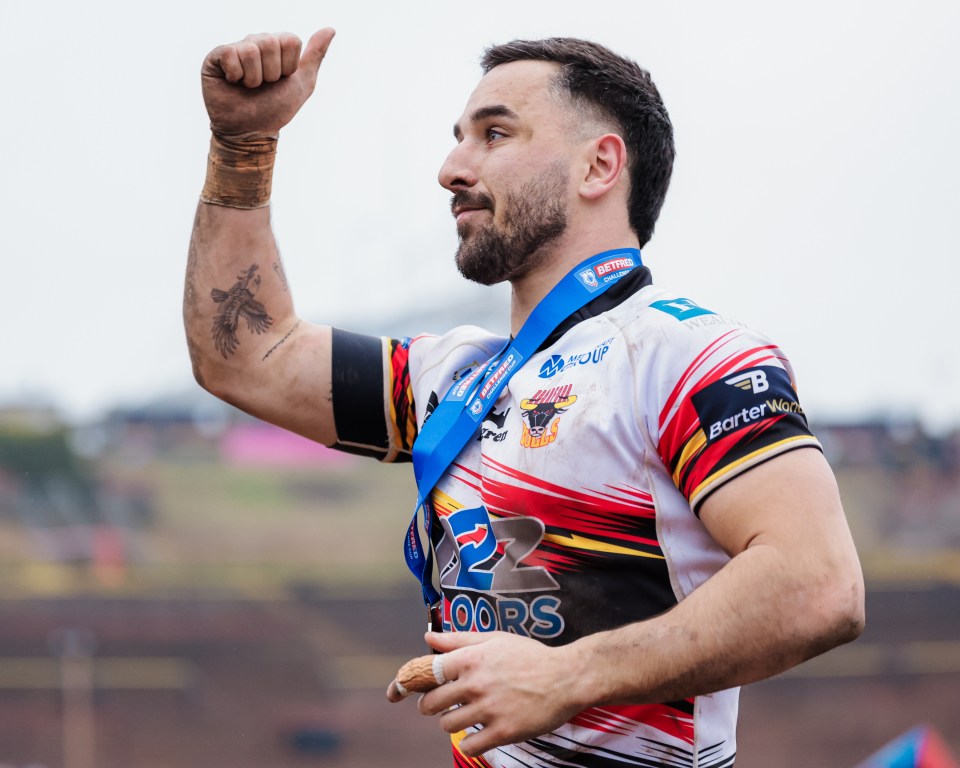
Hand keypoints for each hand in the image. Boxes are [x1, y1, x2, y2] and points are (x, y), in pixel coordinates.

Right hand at [200, 29, 334, 138]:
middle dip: (271, 73)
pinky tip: (233, 83)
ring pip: (250, 49)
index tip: (281, 80)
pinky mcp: (216, 56)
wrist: (251, 131)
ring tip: (248, 87)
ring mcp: (235, 48)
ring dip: (254, 78)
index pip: (290, 40)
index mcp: (276, 46)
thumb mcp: (302, 83)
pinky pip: (230, 53)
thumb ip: (315, 55)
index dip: (288, 66)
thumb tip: (330, 29)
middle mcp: (255, 42)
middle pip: (270, 42)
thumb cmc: (275, 108)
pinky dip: (236, 75)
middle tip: (263, 85)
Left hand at [409, 631, 585, 757]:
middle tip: (442, 704)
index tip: (423, 686)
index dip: (421, 680)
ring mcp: (488, 709)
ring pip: (447, 725)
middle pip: (430, 703)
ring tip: (464, 716)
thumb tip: (428, 638)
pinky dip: (469, 742)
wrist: (567, 678)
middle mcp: (475, 684)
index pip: (428, 672)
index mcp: (471, 658)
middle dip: (431, 705)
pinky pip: (468, 746)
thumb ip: (459, 639)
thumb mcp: (495, 638)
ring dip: (451, 722)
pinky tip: (478, 734)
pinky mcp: (502, 732)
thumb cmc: (531, 656)